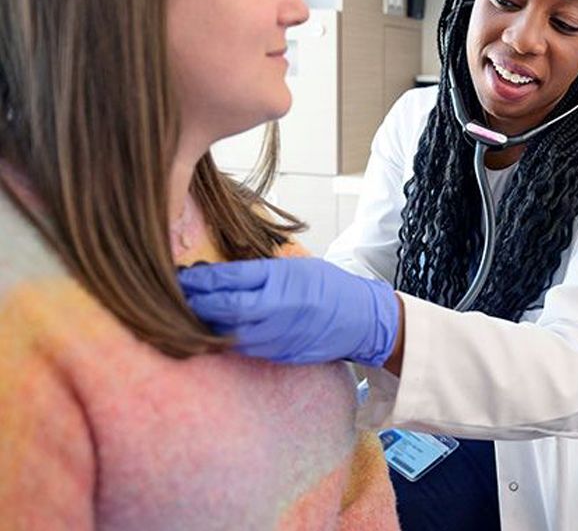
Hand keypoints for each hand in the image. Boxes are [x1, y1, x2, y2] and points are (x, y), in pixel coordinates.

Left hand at [178, 258, 398, 366]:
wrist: (362, 320)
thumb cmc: (328, 286)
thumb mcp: (296, 267)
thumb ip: (258, 272)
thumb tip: (214, 276)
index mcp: (282, 280)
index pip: (229, 279)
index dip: (199, 280)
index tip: (179, 277)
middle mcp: (279, 308)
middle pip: (222, 309)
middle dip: (194, 304)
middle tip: (172, 296)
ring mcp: (279, 336)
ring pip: (228, 334)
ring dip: (204, 326)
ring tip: (186, 317)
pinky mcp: (279, 354)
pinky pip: (243, 349)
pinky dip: (224, 340)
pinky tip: (213, 333)